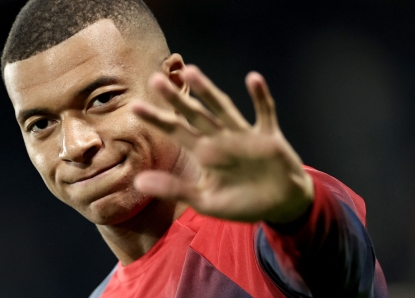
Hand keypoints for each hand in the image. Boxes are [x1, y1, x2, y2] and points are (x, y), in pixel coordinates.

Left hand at [132, 65, 313, 222]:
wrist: (280, 205)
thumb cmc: (241, 203)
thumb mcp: (205, 201)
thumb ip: (174, 189)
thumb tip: (137, 183)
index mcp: (204, 153)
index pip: (175, 131)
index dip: (156, 119)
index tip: (134, 106)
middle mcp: (220, 139)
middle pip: (195, 114)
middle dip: (177, 98)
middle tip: (156, 79)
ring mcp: (244, 136)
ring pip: (223, 109)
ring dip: (209, 92)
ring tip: (191, 72)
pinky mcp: (268, 137)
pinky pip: (265, 113)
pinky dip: (260, 98)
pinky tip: (253, 78)